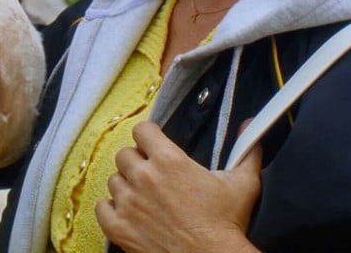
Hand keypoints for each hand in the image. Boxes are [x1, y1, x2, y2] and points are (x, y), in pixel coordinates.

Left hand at [95, 120, 262, 252]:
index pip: (142, 130)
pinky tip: (126, 212)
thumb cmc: (226, 223)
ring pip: (113, 180)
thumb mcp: (243, 183)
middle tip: (151, 174)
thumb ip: (245, 151)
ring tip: (142, 197)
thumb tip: (248, 124)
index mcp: (168, 160)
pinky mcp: (119, 227)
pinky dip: (111, 208)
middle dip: (137, 161)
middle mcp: (143, 177)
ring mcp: (128, 203)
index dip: (149, 137)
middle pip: (124, 154)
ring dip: (126, 185)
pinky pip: (101, 207)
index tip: (155, 146)